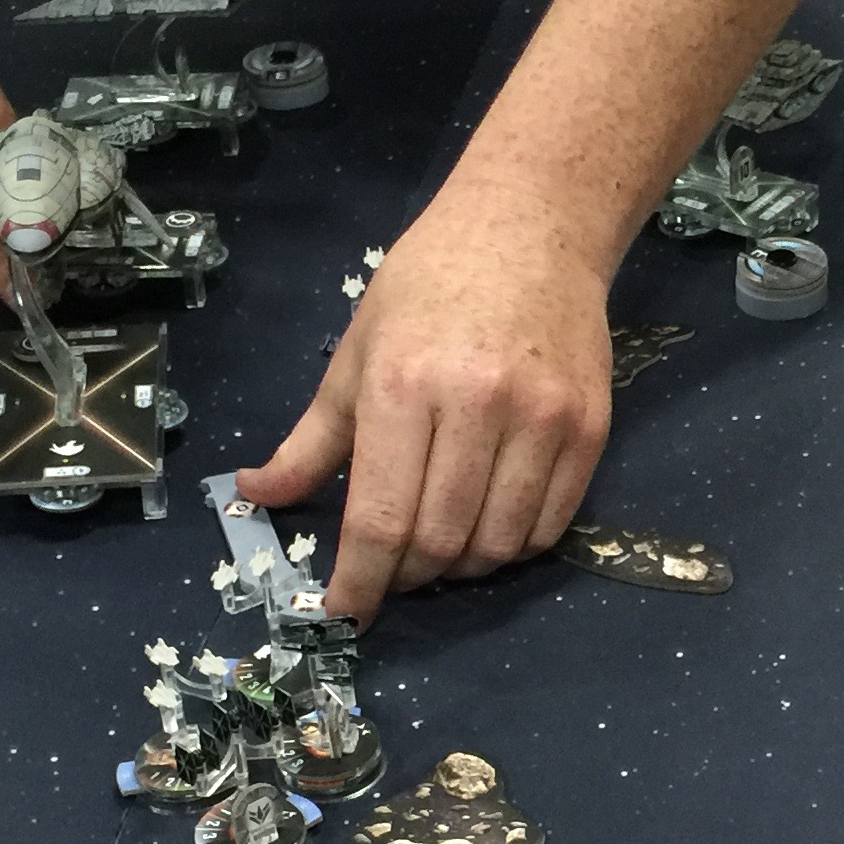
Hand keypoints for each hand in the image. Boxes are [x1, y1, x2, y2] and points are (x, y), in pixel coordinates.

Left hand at [236, 178, 615, 626]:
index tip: (343, 616)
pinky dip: (512, 544)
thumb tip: (254, 496)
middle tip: (392, 568)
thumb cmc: (429, 286)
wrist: (532, 226)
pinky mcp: (589, 428)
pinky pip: (549, 526)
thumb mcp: (357, 355)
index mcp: (402, 386)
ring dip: (461, 567)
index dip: (357, 585)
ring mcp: (542, 419)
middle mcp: (476, 405)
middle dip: (407, 576)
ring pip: (497, 545)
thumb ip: (311, 440)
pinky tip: (489, 521)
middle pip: (439, 543)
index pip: (378, 519)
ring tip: (441, 543)